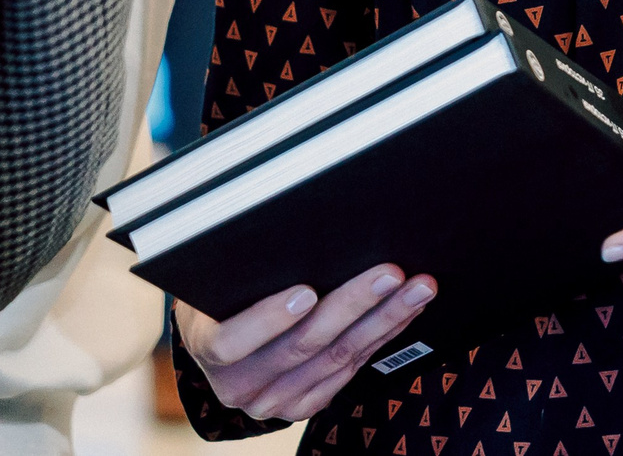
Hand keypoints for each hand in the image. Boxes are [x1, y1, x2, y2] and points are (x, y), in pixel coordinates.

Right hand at [174, 264, 436, 422]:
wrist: (216, 333)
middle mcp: (238, 386)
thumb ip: (241, 262)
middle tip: (389, 273)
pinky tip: (405, 311)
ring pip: (336, 359)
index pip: (231, 342)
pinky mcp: (303, 404)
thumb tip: (285, 217)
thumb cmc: (217, 288)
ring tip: (416, 288)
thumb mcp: (212, 273)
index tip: (305, 290)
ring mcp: (273, 401)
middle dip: (352, 305)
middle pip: (301, 346)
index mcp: (206, 348)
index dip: (268, 319)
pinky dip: (382, 338)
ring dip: (383, 320)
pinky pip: (350, 371)